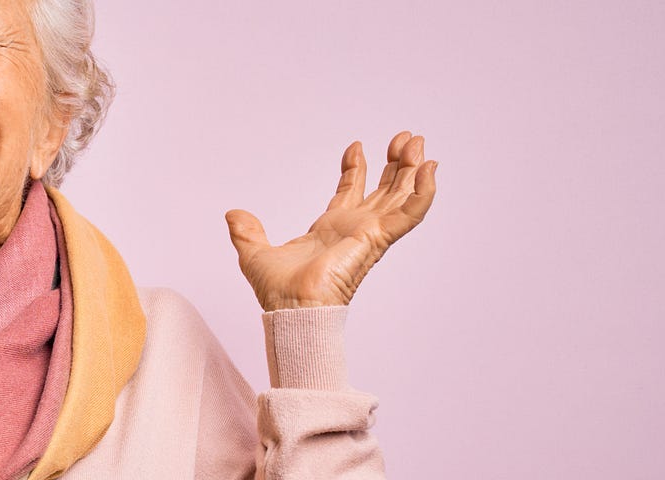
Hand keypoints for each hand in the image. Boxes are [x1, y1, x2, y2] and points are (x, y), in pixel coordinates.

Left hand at [224, 131, 438, 310]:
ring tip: (417, 141)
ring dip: (411, 169)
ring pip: (400, 196)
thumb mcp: (254, 253)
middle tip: (404, 138)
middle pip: (383, 191)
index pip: (350, 192)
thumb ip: (247, 232)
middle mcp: (355, 230)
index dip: (355, 168)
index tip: (356, 146)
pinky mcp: (378, 238)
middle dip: (395, 164)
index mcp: (330, 230)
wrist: (291, 306)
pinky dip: (423, 193)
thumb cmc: (278, 292)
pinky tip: (430, 170)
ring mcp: (370, 233)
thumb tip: (233, 215)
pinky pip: (410, 214)